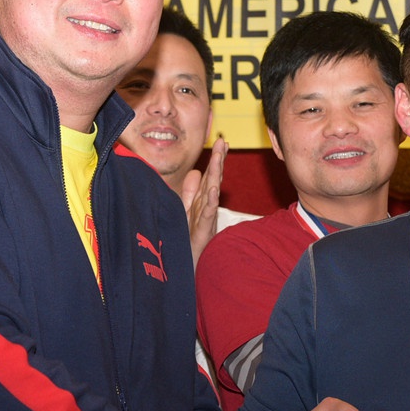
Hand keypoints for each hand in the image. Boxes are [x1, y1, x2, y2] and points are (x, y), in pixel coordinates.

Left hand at [181, 137, 226, 268]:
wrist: (186, 269)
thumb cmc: (187, 241)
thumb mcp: (186, 212)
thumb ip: (190, 192)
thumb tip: (197, 171)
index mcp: (202, 202)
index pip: (210, 176)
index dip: (216, 160)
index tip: (221, 142)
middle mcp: (206, 208)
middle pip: (214, 180)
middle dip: (218, 161)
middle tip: (223, 142)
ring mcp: (206, 219)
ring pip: (212, 194)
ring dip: (216, 175)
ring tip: (219, 158)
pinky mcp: (202, 231)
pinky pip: (207, 214)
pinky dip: (210, 202)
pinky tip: (213, 190)